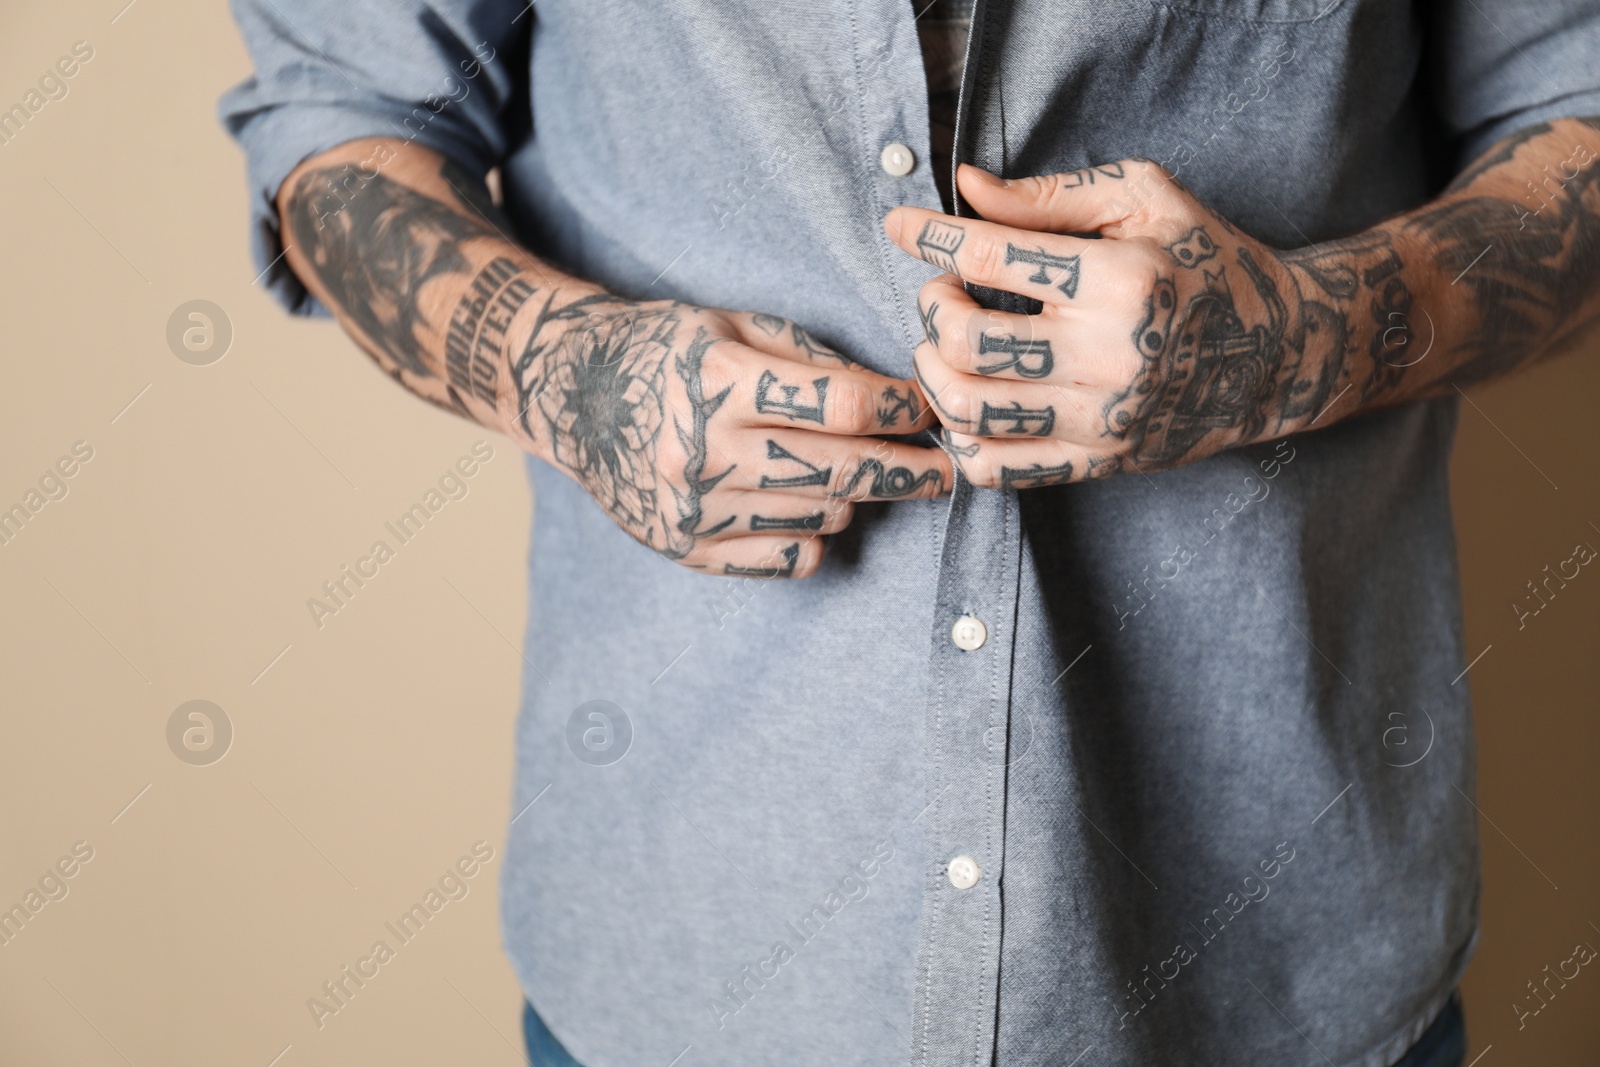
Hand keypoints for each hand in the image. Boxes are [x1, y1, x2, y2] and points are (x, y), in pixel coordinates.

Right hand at [506, 292, 950, 576]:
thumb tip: (897, 394)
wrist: (574, 397)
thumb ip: (812, 358)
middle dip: (909, 469)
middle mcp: (705, 449)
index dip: (903, 408)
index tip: (929, 409)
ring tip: (853, 471)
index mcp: (718, 379)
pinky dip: (813, 535)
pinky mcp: (687, 547)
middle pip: (844, 471)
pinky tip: (806, 505)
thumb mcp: (733, 325)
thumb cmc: (667, 351)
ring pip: (823, 515)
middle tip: (945, 467)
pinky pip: (787, 558)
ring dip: (854, 495)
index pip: (844, 404)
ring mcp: (694, 507)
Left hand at [884, 159, 1386, 486]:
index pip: (991, 259)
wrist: (1279, 355)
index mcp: (1120, 280)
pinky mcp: (1098, 462)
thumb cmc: (1204, 262)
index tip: (900, 224)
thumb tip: (967, 189)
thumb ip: (1051, 195)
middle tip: (942, 293)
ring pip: (971, 412)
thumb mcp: (1145, 200)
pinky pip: (998, 468)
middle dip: (932, 310)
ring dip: (933, 375)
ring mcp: (1102, 419)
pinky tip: (968, 401)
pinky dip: (960, 438)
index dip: (930, 237)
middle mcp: (1109, 357)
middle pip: (967, 344)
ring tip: (945, 347)